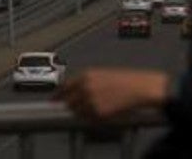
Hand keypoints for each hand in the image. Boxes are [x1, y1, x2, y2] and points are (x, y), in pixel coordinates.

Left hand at [54, 68, 168, 120]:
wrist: (138, 88)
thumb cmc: (125, 80)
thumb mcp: (102, 74)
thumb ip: (86, 81)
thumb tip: (75, 90)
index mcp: (86, 75)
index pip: (64, 86)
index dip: (58, 94)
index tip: (54, 99)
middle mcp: (85, 87)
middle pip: (68, 101)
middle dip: (71, 104)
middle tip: (76, 106)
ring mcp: (90, 100)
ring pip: (77, 111)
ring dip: (82, 111)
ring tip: (94, 108)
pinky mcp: (98, 112)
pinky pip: (88, 118)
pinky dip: (92, 117)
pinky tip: (101, 111)